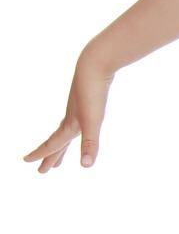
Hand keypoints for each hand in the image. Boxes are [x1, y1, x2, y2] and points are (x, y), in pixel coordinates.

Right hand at [22, 48, 115, 173]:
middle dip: (50, 157)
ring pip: (66, 131)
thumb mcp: (94, 122)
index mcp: (70, 125)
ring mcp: (77, 108)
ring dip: (62, 144)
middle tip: (42, 170)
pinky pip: (75, 118)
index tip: (27, 162)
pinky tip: (78, 124)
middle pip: (57, 142)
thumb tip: (86, 166)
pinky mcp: (86, 99)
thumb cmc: (93, 93)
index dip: (42, 155)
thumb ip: (90, 144)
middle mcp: (71, 118)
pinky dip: (73, 127)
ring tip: (61, 153)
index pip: (53, 144)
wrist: (95, 64)